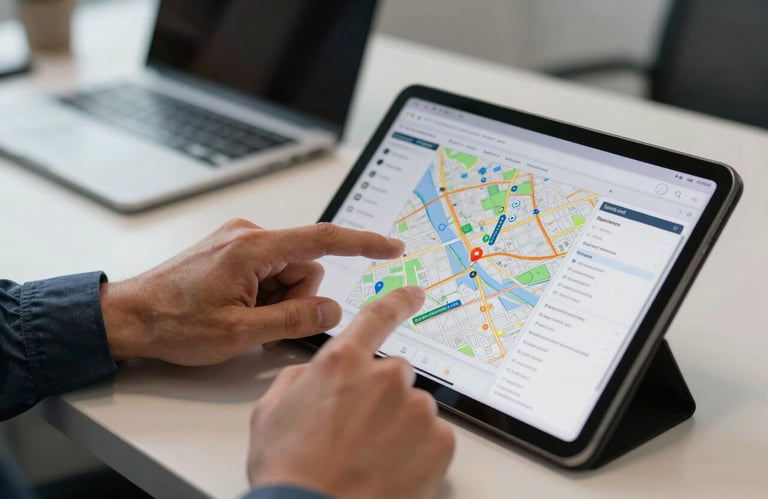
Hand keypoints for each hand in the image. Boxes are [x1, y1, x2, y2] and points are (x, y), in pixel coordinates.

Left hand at [100, 219, 403, 364]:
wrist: (130, 317)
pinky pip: (270, 271)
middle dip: (296, 298)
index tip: (391, 247)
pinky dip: (266, 295)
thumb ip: (294, 320)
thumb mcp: (240, 332)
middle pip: (306, 266)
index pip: (323, 240)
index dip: (363, 243)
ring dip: (278, 300)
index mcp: (253, 248)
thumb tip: (333, 310)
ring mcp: (240, 242)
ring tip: (244, 318)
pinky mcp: (234, 252)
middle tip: (261, 323)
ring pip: (290, 272)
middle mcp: (249, 236)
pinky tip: (239, 310)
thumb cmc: (174, 323)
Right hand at [247, 287, 455, 498]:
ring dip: (398, 427)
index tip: (415, 293)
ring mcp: (416, 410)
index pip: (377, 317)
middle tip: (358, 431)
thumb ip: (300, 379)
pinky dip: (418, 452)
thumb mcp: (272, 413)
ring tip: (369, 458)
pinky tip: (389, 470)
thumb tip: (313, 374)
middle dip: (381, 397)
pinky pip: (433, 438)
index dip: (398, 301)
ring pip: (414, 409)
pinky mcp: (439, 442)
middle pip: (395, 374)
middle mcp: (385, 378)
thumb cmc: (289, 471)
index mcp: (343, 363)